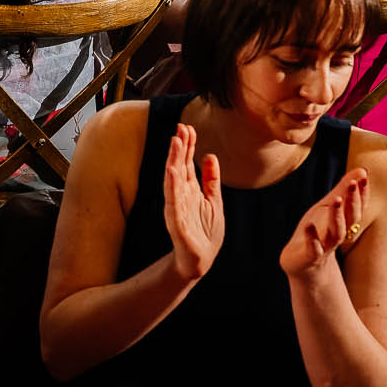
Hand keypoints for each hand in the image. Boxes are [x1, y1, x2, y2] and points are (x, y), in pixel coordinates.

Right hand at [162, 124, 223, 283]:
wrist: (200, 260)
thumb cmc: (205, 232)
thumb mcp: (214, 201)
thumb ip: (211, 180)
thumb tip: (210, 155)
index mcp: (190, 189)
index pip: (186, 162)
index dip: (187, 145)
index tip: (188, 127)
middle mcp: (181, 195)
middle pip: (179, 166)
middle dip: (180, 147)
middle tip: (181, 127)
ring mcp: (177, 207)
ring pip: (173, 179)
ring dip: (173, 160)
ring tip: (175, 142)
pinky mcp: (177, 222)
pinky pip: (174, 202)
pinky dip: (172, 186)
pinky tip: (172, 172)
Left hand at [279, 167, 367, 280]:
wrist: (301, 263)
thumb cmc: (317, 231)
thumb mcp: (328, 207)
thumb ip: (343, 190)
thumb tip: (363, 170)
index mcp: (345, 222)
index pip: (358, 207)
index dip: (362, 193)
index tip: (364, 176)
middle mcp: (339, 234)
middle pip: (351, 218)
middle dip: (353, 201)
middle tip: (353, 183)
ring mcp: (326, 246)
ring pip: (337, 233)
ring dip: (337, 216)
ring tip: (336, 200)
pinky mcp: (311, 257)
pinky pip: (314, 249)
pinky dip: (312, 238)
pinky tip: (309, 227)